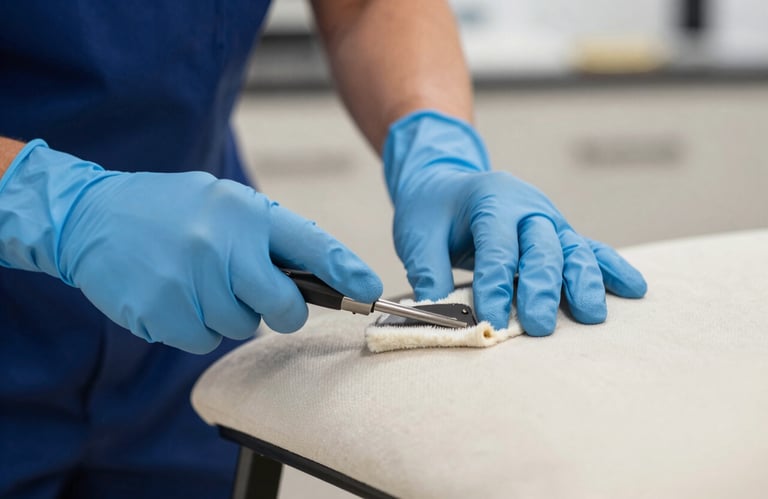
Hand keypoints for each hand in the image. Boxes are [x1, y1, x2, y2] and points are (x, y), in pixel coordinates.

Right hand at [0, 140, 381, 352]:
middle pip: (283, 306)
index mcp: (244, 211)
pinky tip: (174, 294)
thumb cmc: (170, 211)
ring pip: (240, 327)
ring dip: (227, 313)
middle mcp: (222, 245)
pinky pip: (202, 341)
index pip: (311, 245)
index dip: (346, 272)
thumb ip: (267, 236)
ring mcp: (190, 280)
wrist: (91, 216)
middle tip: (262, 298)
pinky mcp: (163, 311)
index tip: (370, 291)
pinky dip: (195, 326)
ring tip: (197, 280)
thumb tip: (320, 276)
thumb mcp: (222, 203)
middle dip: (281, 310)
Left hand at [383, 111, 645, 334]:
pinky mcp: (559, 234)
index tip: (491, 321)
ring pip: (574, 249)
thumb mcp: (416, 235)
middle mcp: (528, 207)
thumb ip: (428, 273)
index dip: (495, 286)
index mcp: (491, 200)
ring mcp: (549, 219)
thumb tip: (437, 316)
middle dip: (542, 289)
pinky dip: (611, 268)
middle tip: (539, 328)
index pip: (497, 247)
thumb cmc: (432, 210)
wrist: (446, 183)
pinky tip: (634, 288)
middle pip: (543, 248)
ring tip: (592, 316)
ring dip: (585, 282)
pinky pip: (589, 249)